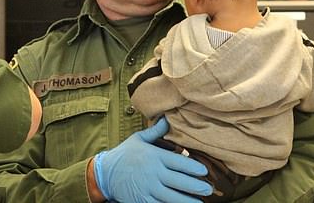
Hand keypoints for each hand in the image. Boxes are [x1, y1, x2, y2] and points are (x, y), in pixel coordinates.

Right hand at [93, 117, 212, 201]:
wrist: (105, 173)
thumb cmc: (124, 154)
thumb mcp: (139, 139)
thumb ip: (156, 131)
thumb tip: (168, 118)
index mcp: (155, 156)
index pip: (178, 162)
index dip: (193, 167)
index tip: (204, 171)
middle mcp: (153, 173)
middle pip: (179, 181)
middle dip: (196, 186)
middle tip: (209, 189)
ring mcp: (148, 188)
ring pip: (172, 197)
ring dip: (187, 201)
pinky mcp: (142, 200)